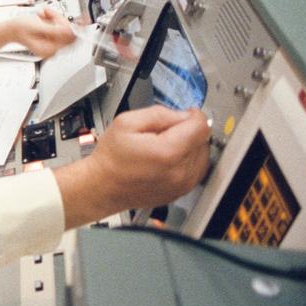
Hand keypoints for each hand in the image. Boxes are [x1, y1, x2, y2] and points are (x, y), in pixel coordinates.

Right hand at [10, 8, 75, 57]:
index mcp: (48, 49)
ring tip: (44, 15)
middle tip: (50, 14)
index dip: (76, 28)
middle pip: (68, 34)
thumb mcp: (37, 26)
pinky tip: (45, 18)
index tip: (83, 20)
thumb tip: (70, 31)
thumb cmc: (19, 28)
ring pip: (64, 30)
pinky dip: (54, 21)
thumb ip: (55, 30)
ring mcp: (51, 46)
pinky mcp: (51, 41)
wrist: (10, 29)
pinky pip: (59, 29)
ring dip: (56, 19)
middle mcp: (51, 50)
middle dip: (61, 21)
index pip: (70, 39)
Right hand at [55, 106, 209, 229]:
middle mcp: (180, 172)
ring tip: (164, 145)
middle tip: (164, 131)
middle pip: (202, 140)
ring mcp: (182, 185)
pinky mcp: (181, 192)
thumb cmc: (111, 158)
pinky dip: (187, 160)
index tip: (184, 114)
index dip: (193, 115)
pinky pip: (196, 169)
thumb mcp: (126, 122)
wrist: (102, 186)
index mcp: (168, 152)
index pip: (201, 127)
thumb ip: (159, 113)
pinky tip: (167, 158)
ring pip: (202, 154)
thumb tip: (183, 115)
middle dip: (187, 130)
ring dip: (189, 145)